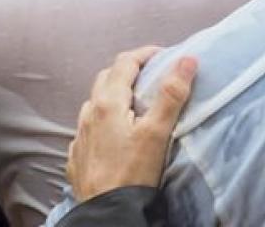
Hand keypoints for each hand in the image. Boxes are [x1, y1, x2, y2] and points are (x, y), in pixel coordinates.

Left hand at [66, 46, 195, 201]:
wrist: (104, 211)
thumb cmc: (131, 173)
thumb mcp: (157, 132)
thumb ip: (170, 95)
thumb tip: (186, 60)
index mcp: (107, 102)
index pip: (124, 62)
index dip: (145, 53)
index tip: (164, 54)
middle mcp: (89, 113)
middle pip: (107, 78)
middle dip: (129, 70)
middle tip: (152, 75)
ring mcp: (80, 133)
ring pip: (96, 102)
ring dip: (115, 95)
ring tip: (136, 103)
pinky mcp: (78, 153)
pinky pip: (90, 126)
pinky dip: (104, 119)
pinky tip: (115, 131)